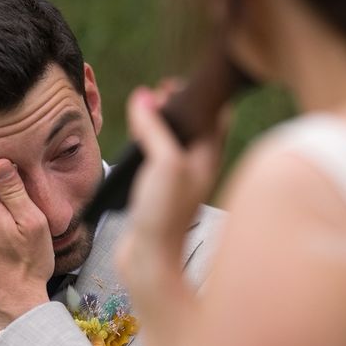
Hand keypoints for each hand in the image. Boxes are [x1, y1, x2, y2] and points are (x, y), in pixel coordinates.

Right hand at [115, 84, 227, 329]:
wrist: (149, 259)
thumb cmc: (164, 215)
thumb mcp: (165, 163)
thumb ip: (156, 129)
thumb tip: (143, 98)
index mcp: (207, 157)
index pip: (212, 115)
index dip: (195, 96)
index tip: (171, 86)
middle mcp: (195, 167)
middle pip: (190, 126)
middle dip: (174, 107)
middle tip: (153, 97)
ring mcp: (176, 180)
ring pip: (171, 142)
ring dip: (158, 125)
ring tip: (140, 114)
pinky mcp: (157, 191)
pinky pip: (154, 158)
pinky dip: (145, 144)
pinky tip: (133, 144)